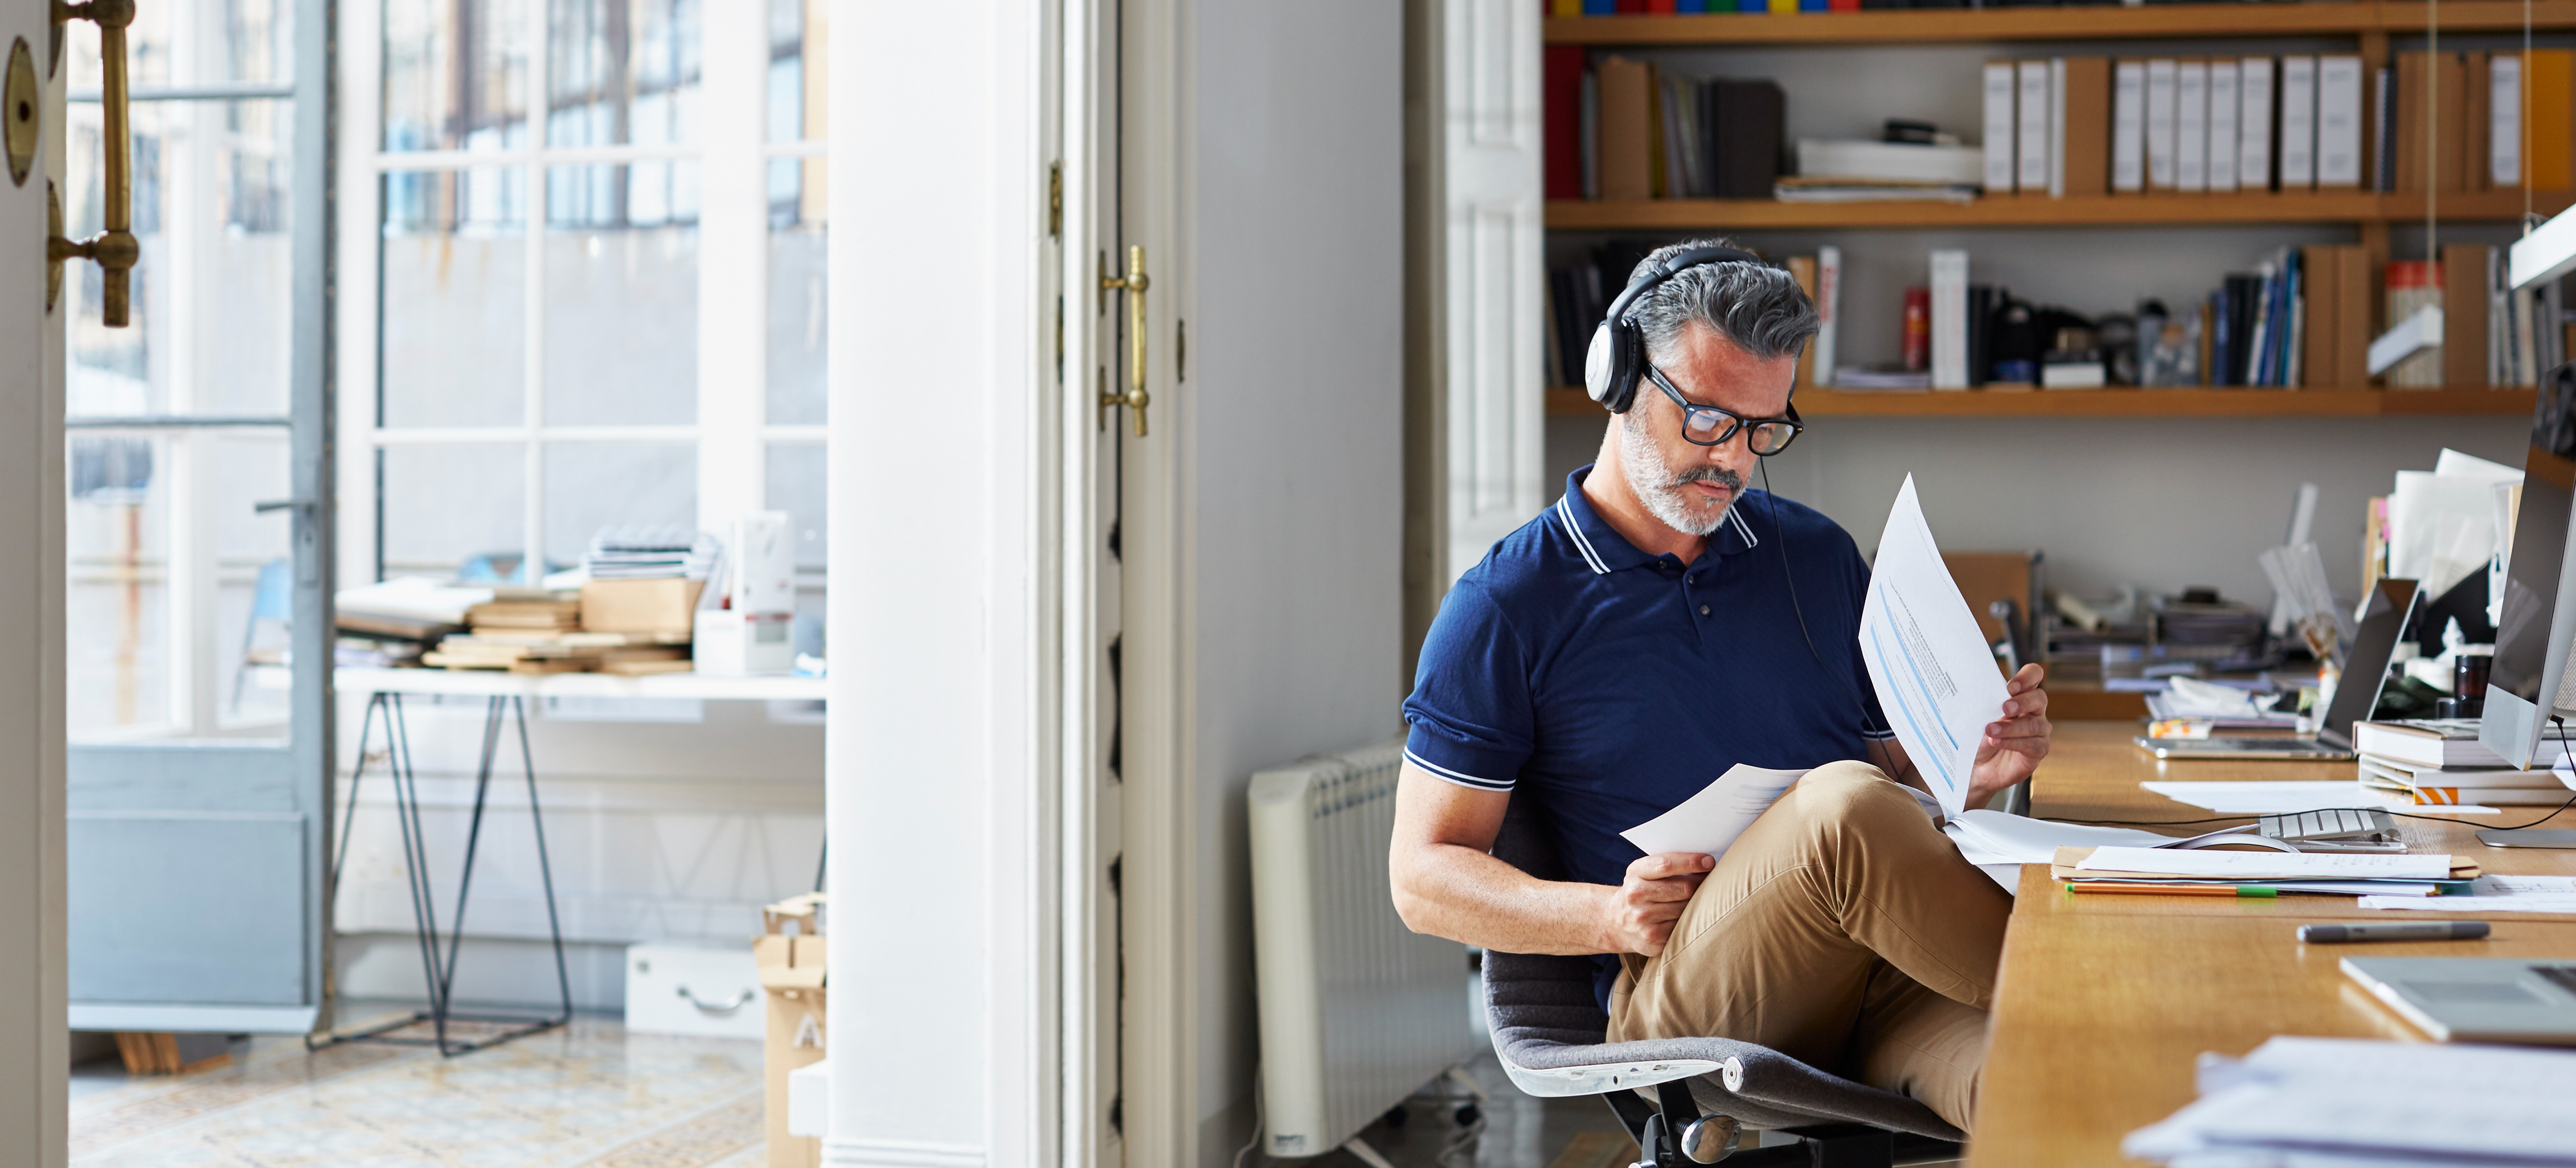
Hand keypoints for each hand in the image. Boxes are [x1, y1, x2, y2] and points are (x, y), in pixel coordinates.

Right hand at [1599, 852, 1711, 956]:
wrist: (1616, 921)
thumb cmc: (1641, 890)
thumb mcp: (1644, 872)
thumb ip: (1667, 865)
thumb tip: (1705, 862)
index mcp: (1635, 873)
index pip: (1666, 865)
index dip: (1691, 862)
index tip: (1709, 861)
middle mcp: (1635, 895)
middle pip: (1683, 888)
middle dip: (1701, 883)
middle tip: (1710, 881)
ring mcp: (1643, 919)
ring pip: (1686, 908)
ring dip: (1697, 903)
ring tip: (1697, 899)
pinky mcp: (1653, 938)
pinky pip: (1683, 926)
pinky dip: (1688, 921)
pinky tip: (1686, 917)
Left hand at [1967, 663, 2051, 808]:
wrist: (1976, 765)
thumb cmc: (1978, 735)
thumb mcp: (1979, 716)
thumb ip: (1985, 702)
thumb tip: (1979, 692)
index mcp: (2020, 695)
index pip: (2033, 676)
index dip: (2027, 677)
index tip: (2011, 687)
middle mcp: (2034, 711)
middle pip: (2039, 698)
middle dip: (2022, 702)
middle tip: (2004, 708)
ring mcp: (2039, 731)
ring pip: (2034, 724)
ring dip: (2011, 727)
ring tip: (1990, 730)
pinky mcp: (2038, 750)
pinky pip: (2032, 744)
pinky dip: (2013, 742)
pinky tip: (1997, 742)